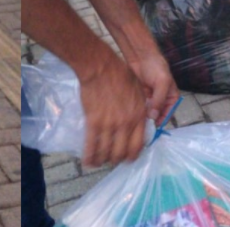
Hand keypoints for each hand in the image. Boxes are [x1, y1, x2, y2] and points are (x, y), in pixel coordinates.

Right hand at [77, 48, 147, 167]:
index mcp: (139, 116)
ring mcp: (109, 124)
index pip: (139, 145)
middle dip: (117, 160)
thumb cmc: (120, 74)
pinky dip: (89, 156)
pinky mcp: (94, 122)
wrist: (101, 67)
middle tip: (112, 161)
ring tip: (99, 162)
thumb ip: (141, 108)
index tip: (128, 159)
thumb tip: (142, 121)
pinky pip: (92, 145)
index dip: (133, 155)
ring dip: (103, 160)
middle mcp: (126, 124)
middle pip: (123, 152)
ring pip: (107, 152)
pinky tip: (87, 161)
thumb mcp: (139, 92)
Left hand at [128, 51, 178, 126]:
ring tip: (137, 123)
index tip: (152, 128)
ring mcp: (151, 99)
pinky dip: (138, 111)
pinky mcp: (142, 96)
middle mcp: (163, 100)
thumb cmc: (156, 67)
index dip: (161, 122)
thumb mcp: (162, 83)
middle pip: (158, 115)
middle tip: (143, 128)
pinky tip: (133, 115)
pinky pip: (141, 107)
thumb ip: (159, 100)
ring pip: (149, 112)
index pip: (168, 114)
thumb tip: (154, 117)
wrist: (141, 56)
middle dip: (152, 121)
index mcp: (172, 98)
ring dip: (144, 117)